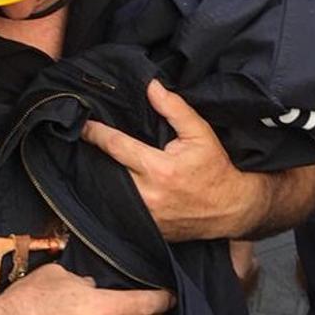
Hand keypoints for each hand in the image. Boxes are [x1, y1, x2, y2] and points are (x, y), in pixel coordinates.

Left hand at [83, 80, 255, 240]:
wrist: (231, 208)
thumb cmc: (215, 168)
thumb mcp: (200, 133)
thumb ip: (174, 108)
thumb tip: (152, 86)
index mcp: (159, 169)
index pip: (116, 146)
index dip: (96, 133)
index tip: (83, 125)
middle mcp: (148, 194)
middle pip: (107, 170)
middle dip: (95, 156)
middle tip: (83, 143)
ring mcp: (146, 215)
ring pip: (111, 192)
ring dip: (102, 177)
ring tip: (94, 162)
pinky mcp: (147, 228)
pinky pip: (122, 209)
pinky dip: (116, 196)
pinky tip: (112, 185)